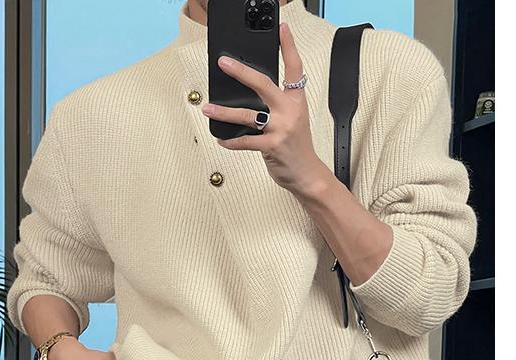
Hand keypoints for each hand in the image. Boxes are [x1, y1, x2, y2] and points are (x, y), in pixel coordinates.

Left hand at [202, 22, 326, 196]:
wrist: (307, 174)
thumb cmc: (296, 147)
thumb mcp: (293, 120)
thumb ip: (276, 106)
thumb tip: (248, 96)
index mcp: (296, 101)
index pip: (294, 68)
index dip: (288, 47)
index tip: (282, 28)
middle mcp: (289, 111)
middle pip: (263, 84)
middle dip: (241, 72)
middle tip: (223, 63)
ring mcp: (281, 129)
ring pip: (248, 115)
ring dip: (225, 112)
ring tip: (208, 108)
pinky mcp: (272, 146)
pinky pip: (246, 142)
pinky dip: (231, 141)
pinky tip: (221, 138)